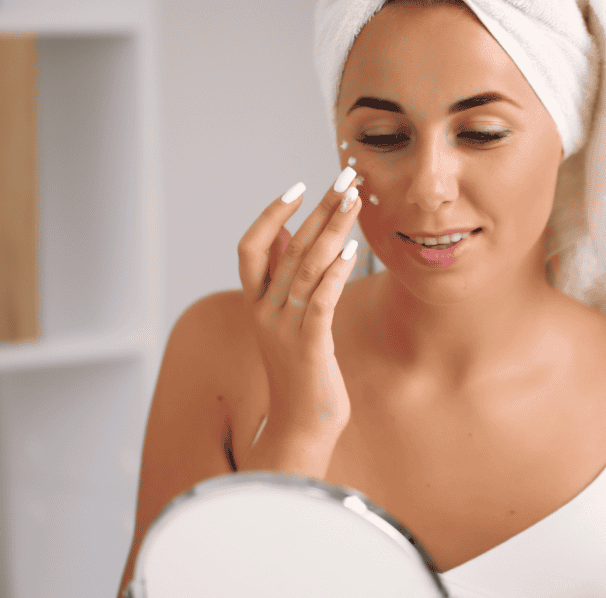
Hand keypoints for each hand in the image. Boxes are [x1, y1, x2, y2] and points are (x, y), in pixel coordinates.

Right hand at [237, 170, 361, 438]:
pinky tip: (351, 250)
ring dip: (333, 229)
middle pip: (288, 247)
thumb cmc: (300, 373)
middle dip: (318, 208)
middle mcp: (265, 312)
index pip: (251, 247)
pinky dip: (335, 271)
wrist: (300, 428)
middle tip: (344, 177)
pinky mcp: (309, 346)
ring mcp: (284, 329)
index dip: (271, 214)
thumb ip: (287, 283)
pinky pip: (321, 300)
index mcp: (256, 304)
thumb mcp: (287, 323)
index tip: (298, 187)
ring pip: (306, 267)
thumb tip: (295, 236)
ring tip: (354, 200)